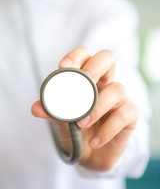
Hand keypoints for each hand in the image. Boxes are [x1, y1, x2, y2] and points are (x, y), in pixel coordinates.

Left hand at [31, 47, 137, 171]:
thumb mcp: (61, 122)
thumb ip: (52, 113)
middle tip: (87, 78)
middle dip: (96, 65)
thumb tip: (36, 108)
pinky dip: (108, 130)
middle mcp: (105, 84)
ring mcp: (119, 98)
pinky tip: (95, 141)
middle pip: (108, 58)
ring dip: (97, 106)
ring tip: (81, 124)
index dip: (76, 56)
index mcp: (87, 80)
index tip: (63, 67)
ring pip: (117, 89)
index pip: (85, 56)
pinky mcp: (130, 115)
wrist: (90, 156)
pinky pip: (124, 115)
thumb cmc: (76, 131)